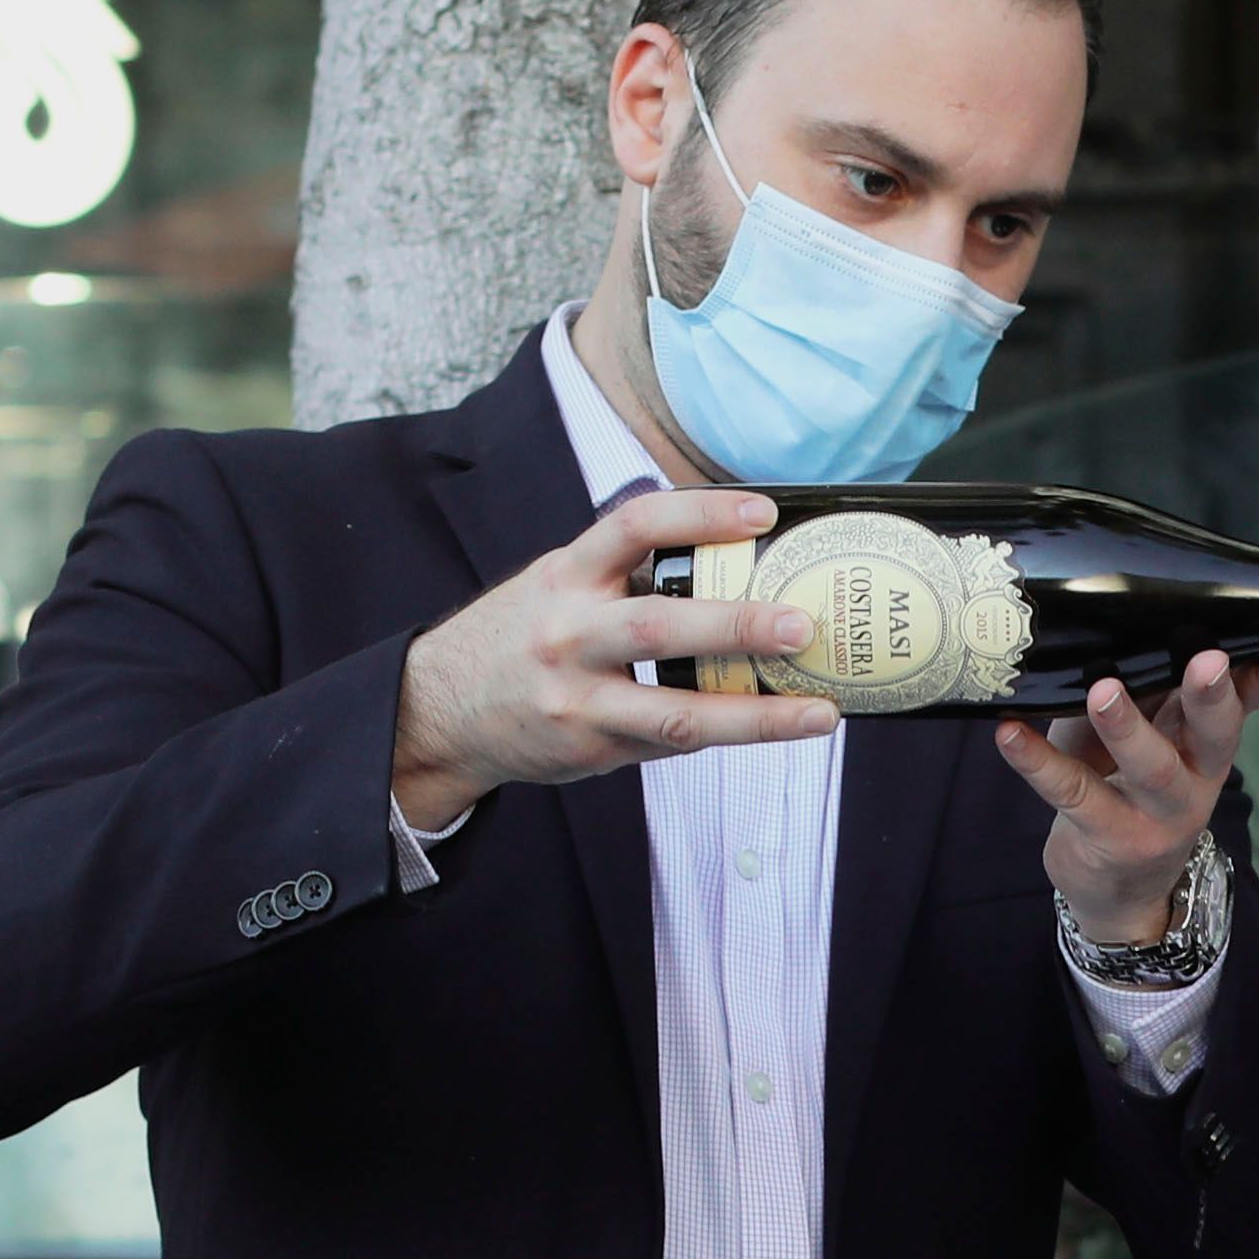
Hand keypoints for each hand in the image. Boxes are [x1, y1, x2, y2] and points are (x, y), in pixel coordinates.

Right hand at [390, 484, 834, 826]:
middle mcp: (568, 632)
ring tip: (818, 712)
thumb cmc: (521, 636)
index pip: (634, 525)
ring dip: (754, 715)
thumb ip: (625, 570)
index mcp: (567, 573)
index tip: (763, 511)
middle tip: (803, 624)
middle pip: (659, 625)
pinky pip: (669, 742)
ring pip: (675, 711)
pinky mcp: (590, 747)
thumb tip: (729, 548)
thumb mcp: (558, 583)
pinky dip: (724, 734)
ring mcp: (577, 698)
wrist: (441, 710)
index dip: (700, 514)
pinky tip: (775, 726)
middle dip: (737, 625)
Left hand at [998, 652, 1258, 948]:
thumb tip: (1120, 619)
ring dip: (1127, 728)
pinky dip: (1039, 763)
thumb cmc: (1125, 788)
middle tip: (1207, 661)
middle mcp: (1195, 780)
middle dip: (1212, 698)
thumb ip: (1148, 690)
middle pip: (1214, 736)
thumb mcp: (1147, 737)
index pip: (1246, 705)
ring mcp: (1155, 815)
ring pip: (1150, 769)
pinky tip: (1011, 735)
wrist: (1114, 889)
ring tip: (1103, 692)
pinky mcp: (1108, 836)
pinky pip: (1074, 794)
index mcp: (1207, 745)